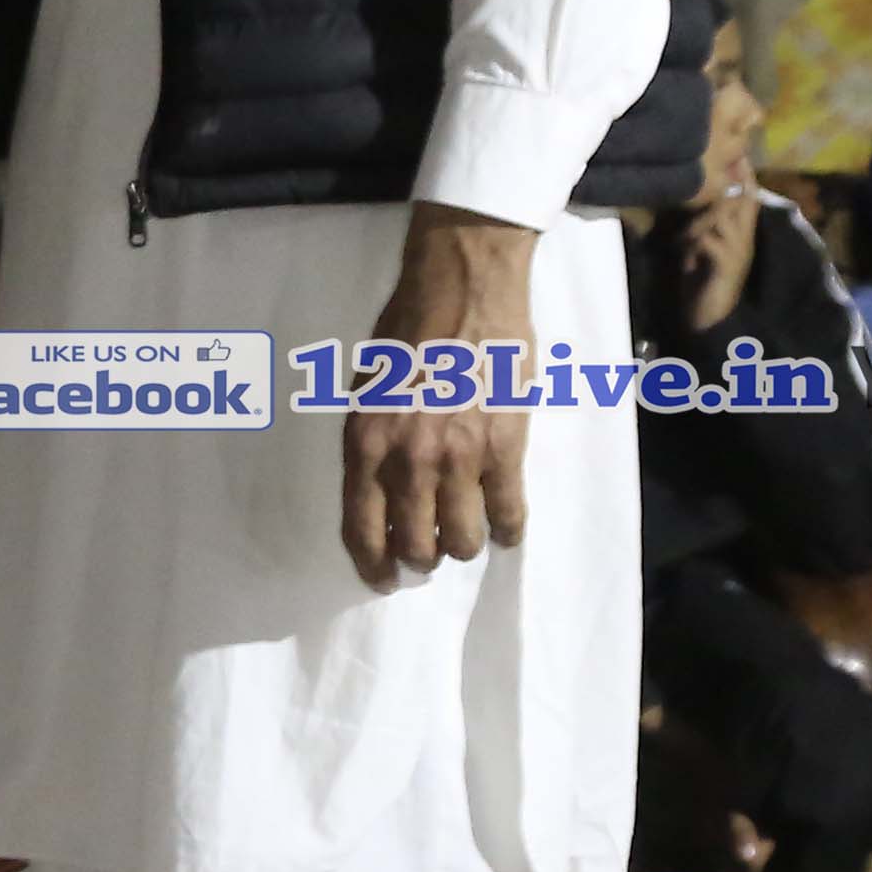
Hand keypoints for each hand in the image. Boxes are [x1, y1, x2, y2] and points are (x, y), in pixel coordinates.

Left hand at [340, 202, 541, 586]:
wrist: (461, 290)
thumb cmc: (405, 333)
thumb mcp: (364, 391)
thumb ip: (371, 445)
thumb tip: (379, 493)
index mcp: (364, 444)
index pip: (361, 528)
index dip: (373, 565)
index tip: (383, 581)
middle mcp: (407, 460)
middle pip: (415, 545)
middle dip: (422, 558)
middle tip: (431, 553)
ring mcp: (459, 458)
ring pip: (463, 540)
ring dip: (465, 546)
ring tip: (468, 535)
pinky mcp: (506, 449)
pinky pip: (510, 513)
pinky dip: (510, 530)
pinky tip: (508, 530)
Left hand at [675, 182, 762, 334]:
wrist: (708, 319)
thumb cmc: (702, 281)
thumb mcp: (702, 247)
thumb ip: (705, 225)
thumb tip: (695, 198)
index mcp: (742, 235)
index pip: (749, 200)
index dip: (746, 178)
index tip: (740, 155)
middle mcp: (745, 241)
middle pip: (742, 202)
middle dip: (729, 184)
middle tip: (719, 168)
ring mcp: (738, 254)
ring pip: (722, 218)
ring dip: (701, 219)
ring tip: (685, 235)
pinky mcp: (726, 268)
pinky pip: (710, 241)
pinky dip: (694, 241)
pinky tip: (686, 254)